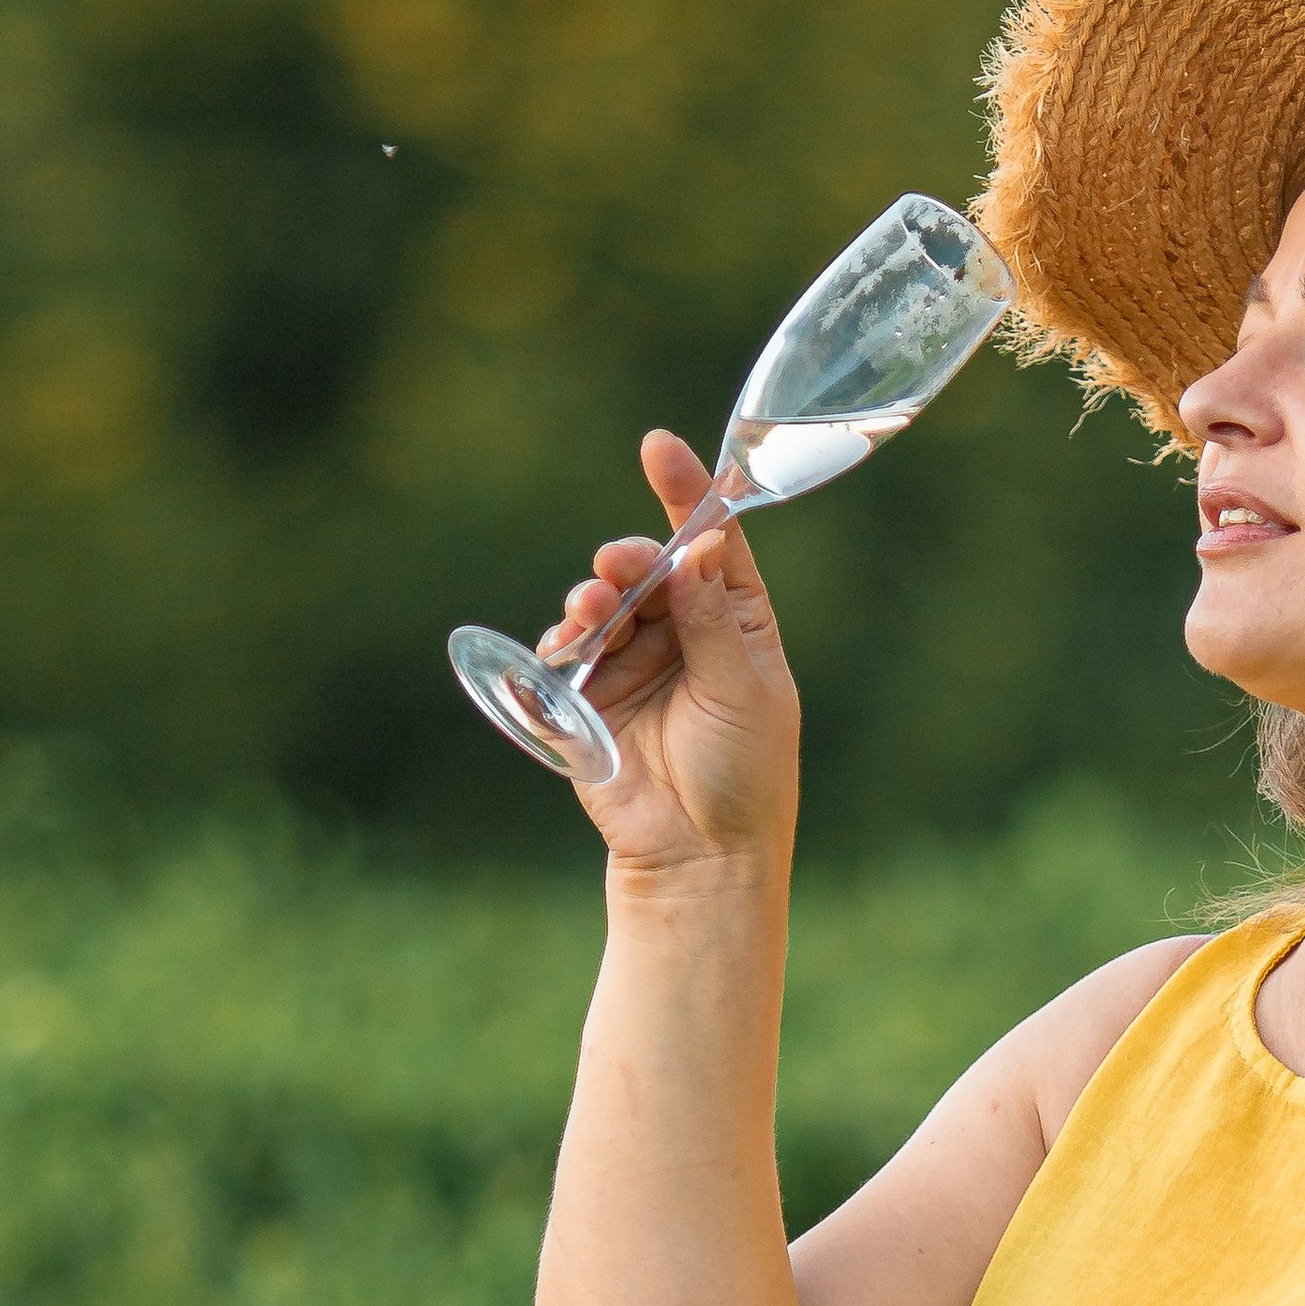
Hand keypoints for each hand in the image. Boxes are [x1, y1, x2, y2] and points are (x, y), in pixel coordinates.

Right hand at [536, 430, 798, 882]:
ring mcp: (635, 664)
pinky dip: (560, 643)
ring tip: (589, 611)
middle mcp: (685, 634)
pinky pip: (566, 654)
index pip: (714, 545)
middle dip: (629, 560)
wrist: (700, 857)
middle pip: (649, 570)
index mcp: (738, 623)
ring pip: (604, 606)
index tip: (659, 448)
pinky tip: (564, 647)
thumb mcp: (742, 690)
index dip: (689, 495)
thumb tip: (700, 545)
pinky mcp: (591, 700)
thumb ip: (713, 619)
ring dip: (592, 600)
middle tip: (616, 566)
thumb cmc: (744, 777)